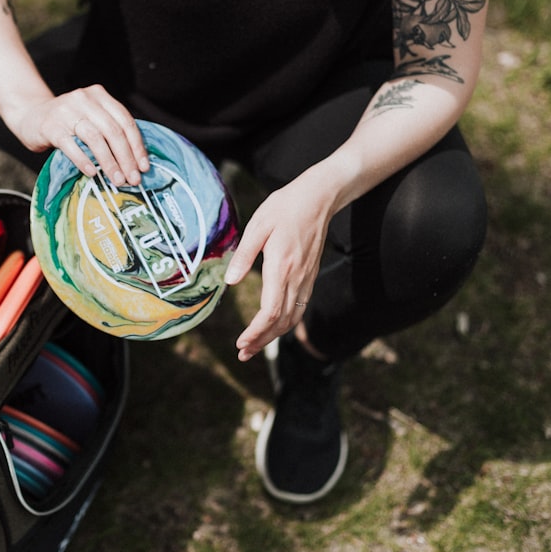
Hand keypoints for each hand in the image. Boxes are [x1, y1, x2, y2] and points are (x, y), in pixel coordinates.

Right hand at [14, 85, 149, 184]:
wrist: (30, 115)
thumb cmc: (66, 121)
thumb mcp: (90, 116)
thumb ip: (109, 129)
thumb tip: (135, 160)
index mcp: (99, 96)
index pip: (125, 121)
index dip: (137, 145)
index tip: (143, 166)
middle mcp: (84, 99)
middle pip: (113, 131)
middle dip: (126, 158)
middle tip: (132, 178)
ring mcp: (66, 112)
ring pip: (95, 138)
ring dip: (108, 162)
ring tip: (116, 179)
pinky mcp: (51, 126)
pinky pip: (71, 145)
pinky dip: (83, 160)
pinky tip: (92, 173)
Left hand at [224, 174, 333, 361]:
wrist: (319, 197)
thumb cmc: (285, 207)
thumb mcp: (258, 225)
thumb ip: (244, 255)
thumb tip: (230, 282)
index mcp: (281, 267)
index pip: (270, 312)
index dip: (256, 332)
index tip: (241, 343)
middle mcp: (297, 278)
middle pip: (281, 322)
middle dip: (262, 341)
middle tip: (243, 354)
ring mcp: (306, 279)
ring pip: (292, 318)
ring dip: (273, 336)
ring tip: (254, 347)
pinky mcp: (310, 276)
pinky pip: (299, 307)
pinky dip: (285, 323)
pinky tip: (273, 328)